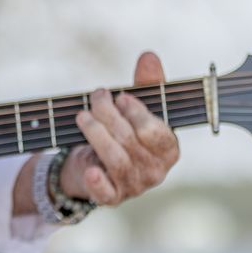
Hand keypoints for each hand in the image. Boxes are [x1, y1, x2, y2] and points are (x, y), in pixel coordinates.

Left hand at [65, 51, 180, 206]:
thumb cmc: (123, 131)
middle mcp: (156, 170)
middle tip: (96, 97)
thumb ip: (146, 83)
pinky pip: (107, 193)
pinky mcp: (113, 197)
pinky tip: (89, 171)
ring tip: (82, 116)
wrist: (95, 162)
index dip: (137, 113)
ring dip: (96, 134)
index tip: (120, 97)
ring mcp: (135, 185)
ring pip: (116, 159)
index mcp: (169, 149)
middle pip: (131, 141)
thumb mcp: (135, 106)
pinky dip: (98, 183)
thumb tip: (149, 55)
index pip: (156, 132)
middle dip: (110, 115)